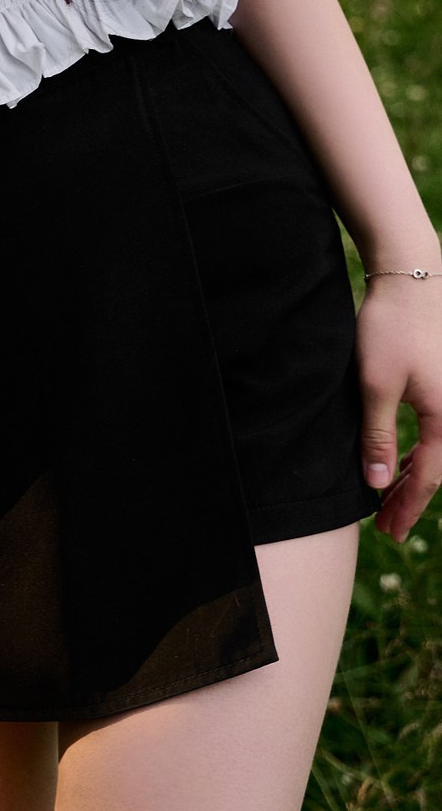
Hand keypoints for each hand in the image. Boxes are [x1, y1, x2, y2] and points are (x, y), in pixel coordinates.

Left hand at [357, 259, 441, 538]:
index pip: (428, 478)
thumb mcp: (375, 385)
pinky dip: (423, 454)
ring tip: (390, 501)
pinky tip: (405, 463)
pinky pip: (440, 434)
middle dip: (413, 499)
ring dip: (418, 478)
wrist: (411, 279)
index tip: (387, 530)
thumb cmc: (391, 328)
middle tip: (387, 526)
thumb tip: (378, 484)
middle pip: (440, 471)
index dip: (406, 506)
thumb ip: (378, 437)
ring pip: (441, 454)